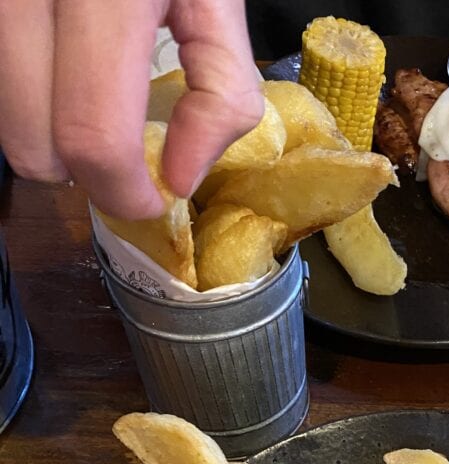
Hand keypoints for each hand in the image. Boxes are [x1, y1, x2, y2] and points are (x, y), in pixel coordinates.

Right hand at [0, 0, 263, 218]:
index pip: (93, 134)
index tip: (153, 197)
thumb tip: (182, 178)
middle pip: (32, 143)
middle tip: (120, 154)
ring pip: (2, 122)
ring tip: (88, 101)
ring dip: (48, 136)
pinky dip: (27, 99)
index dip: (124, 190)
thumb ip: (218, 94)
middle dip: (83, 172)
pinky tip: (61, 72)